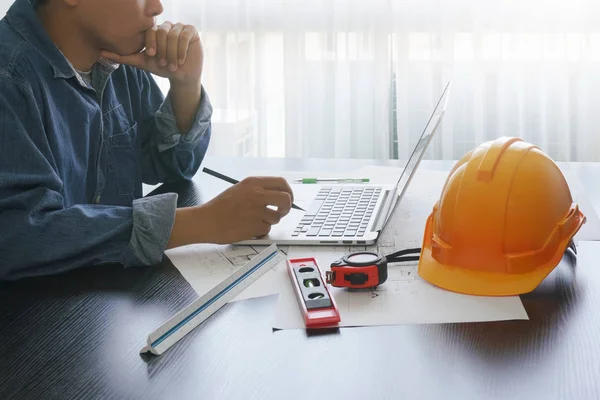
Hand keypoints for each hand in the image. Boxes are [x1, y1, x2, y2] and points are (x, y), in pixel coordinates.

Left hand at [100, 22, 202, 84]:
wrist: (181, 76)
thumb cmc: (162, 68)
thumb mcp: (141, 62)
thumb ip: (123, 57)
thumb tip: (100, 52)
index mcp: (155, 30)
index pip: (150, 30)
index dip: (151, 43)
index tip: (151, 56)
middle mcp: (167, 26)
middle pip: (162, 32)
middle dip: (163, 50)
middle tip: (164, 63)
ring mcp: (180, 27)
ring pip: (174, 35)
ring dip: (173, 53)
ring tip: (173, 65)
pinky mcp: (192, 32)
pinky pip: (185, 36)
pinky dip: (182, 50)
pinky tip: (182, 60)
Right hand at [166, 177, 294, 247]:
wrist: (206, 221)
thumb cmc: (220, 206)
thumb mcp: (240, 189)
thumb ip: (258, 190)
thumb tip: (277, 195)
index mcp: (253, 183)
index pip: (282, 183)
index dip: (288, 192)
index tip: (287, 198)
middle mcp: (257, 195)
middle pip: (286, 199)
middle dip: (287, 207)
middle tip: (282, 212)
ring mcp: (257, 211)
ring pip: (277, 217)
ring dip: (269, 221)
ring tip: (254, 220)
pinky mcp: (255, 226)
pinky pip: (266, 229)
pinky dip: (260, 231)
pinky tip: (248, 227)